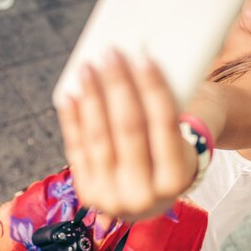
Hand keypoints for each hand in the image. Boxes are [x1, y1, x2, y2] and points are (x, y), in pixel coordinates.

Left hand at [55, 48, 196, 220]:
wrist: (154, 195)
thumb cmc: (172, 152)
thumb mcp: (180, 138)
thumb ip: (165, 108)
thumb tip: (139, 61)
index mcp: (176, 179)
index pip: (165, 123)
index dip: (154, 87)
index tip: (144, 56)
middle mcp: (145, 195)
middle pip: (130, 128)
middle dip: (119, 86)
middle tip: (111, 53)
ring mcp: (112, 197)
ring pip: (99, 138)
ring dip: (91, 97)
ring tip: (87, 67)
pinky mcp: (88, 193)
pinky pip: (77, 150)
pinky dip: (72, 120)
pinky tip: (70, 94)